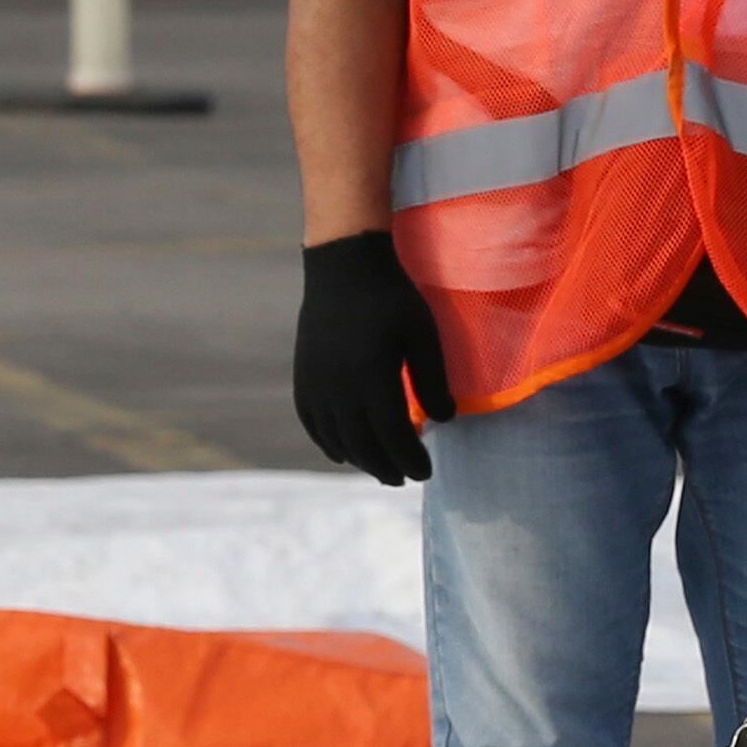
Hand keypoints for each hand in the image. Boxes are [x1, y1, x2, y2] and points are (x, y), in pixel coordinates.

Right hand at [295, 231, 453, 483]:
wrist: (344, 267)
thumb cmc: (391, 298)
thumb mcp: (423, 335)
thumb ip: (433, 380)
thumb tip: (443, 421)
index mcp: (372, 377)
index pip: (393, 435)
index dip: (410, 458)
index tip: (426, 471)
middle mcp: (339, 388)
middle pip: (363, 444)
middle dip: (386, 467)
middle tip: (406, 478)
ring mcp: (316, 384)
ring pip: (336, 438)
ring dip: (360, 460)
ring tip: (382, 470)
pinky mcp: (303, 378)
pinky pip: (313, 423)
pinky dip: (329, 443)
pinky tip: (344, 453)